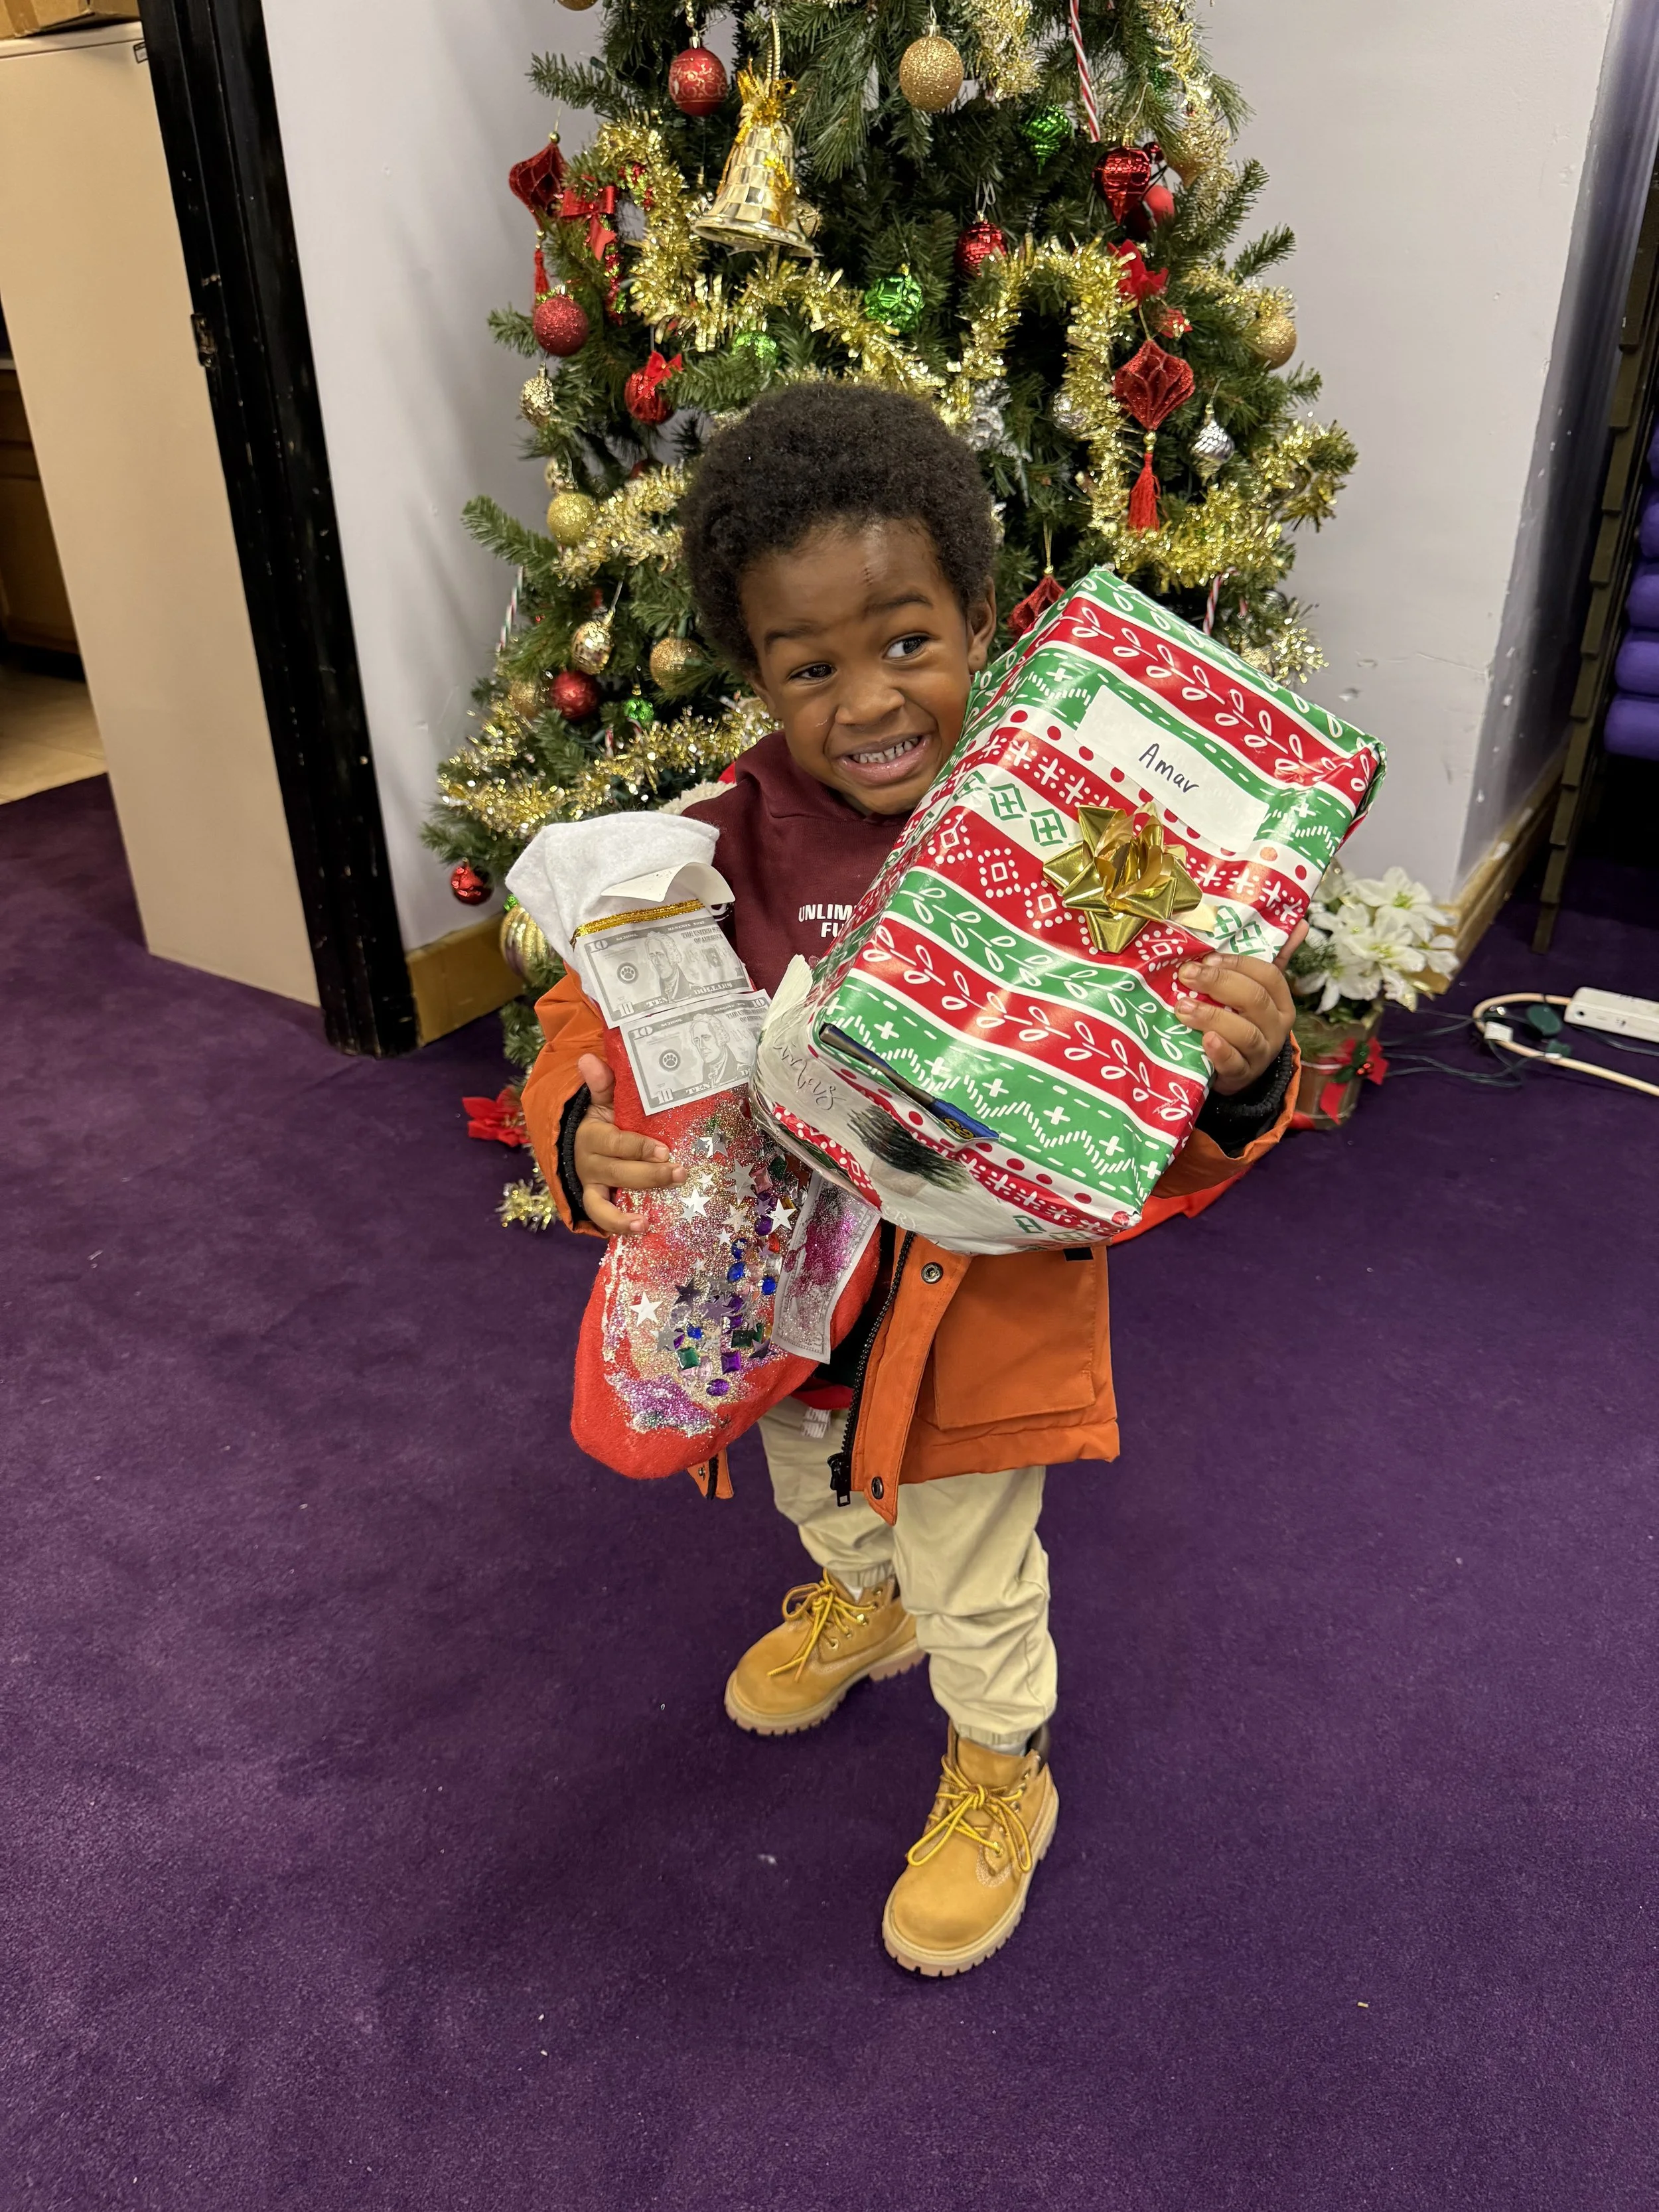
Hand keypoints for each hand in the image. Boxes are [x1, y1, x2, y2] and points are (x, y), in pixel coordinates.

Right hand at [571, 1051, 685, 1235]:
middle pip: (620, 1173)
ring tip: (645, 1224)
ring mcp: (591, 1186)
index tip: (664, 1150)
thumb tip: (589, 1059)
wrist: (572, 1143)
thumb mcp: (599, 1101)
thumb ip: (601, 1084)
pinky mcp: (594, 1203)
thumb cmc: (598, 1121)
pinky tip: (641, 1231)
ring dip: (622, 1217)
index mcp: (592, 1136)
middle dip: (649, 1176)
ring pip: (603, 1204)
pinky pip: (602, 1219)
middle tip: (679, 1174)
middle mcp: (589, 1164)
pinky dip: (617, 1227)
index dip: (639, 1148)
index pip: (616, 1143)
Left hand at [1174, 924, 1306, 1095]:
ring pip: (1244, 1032)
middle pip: (1255, 1000)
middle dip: (1219, 984)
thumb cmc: (1242, 1020)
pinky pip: (1234, 1063)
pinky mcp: (1241, 1075)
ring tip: (1183, 1007)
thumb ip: (1273, 959)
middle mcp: (1276, 1026)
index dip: (1239, 965)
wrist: (1238, 1071)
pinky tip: (1205, 1040)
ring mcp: (1260, 1053)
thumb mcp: (1258, 991)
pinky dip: (1220, 1051)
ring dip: (1212, 1016)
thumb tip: (1301, 923)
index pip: (1269, 976)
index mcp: (1280, 1001)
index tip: (1208, 958)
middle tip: (1187, 974)